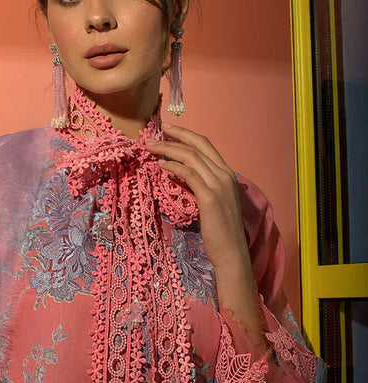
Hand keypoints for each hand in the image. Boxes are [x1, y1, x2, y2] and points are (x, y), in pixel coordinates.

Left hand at [147, 124, 250, 275]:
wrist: (232, 252)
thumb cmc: (221, 232)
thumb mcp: (214, 203)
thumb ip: (204, 186)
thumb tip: (185, 175)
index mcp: (228, 175)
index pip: (206, 145)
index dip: (186, 134)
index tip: (169, 130)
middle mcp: (225, 175)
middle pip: (198, 146)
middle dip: (175, 136)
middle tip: (155, 133)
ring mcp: (219, 185)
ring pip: (191, 157)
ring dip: (168, 149)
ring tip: (151, 148)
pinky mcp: (209, 197)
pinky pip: (188, 173)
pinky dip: (173, 166)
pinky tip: (161, 165)